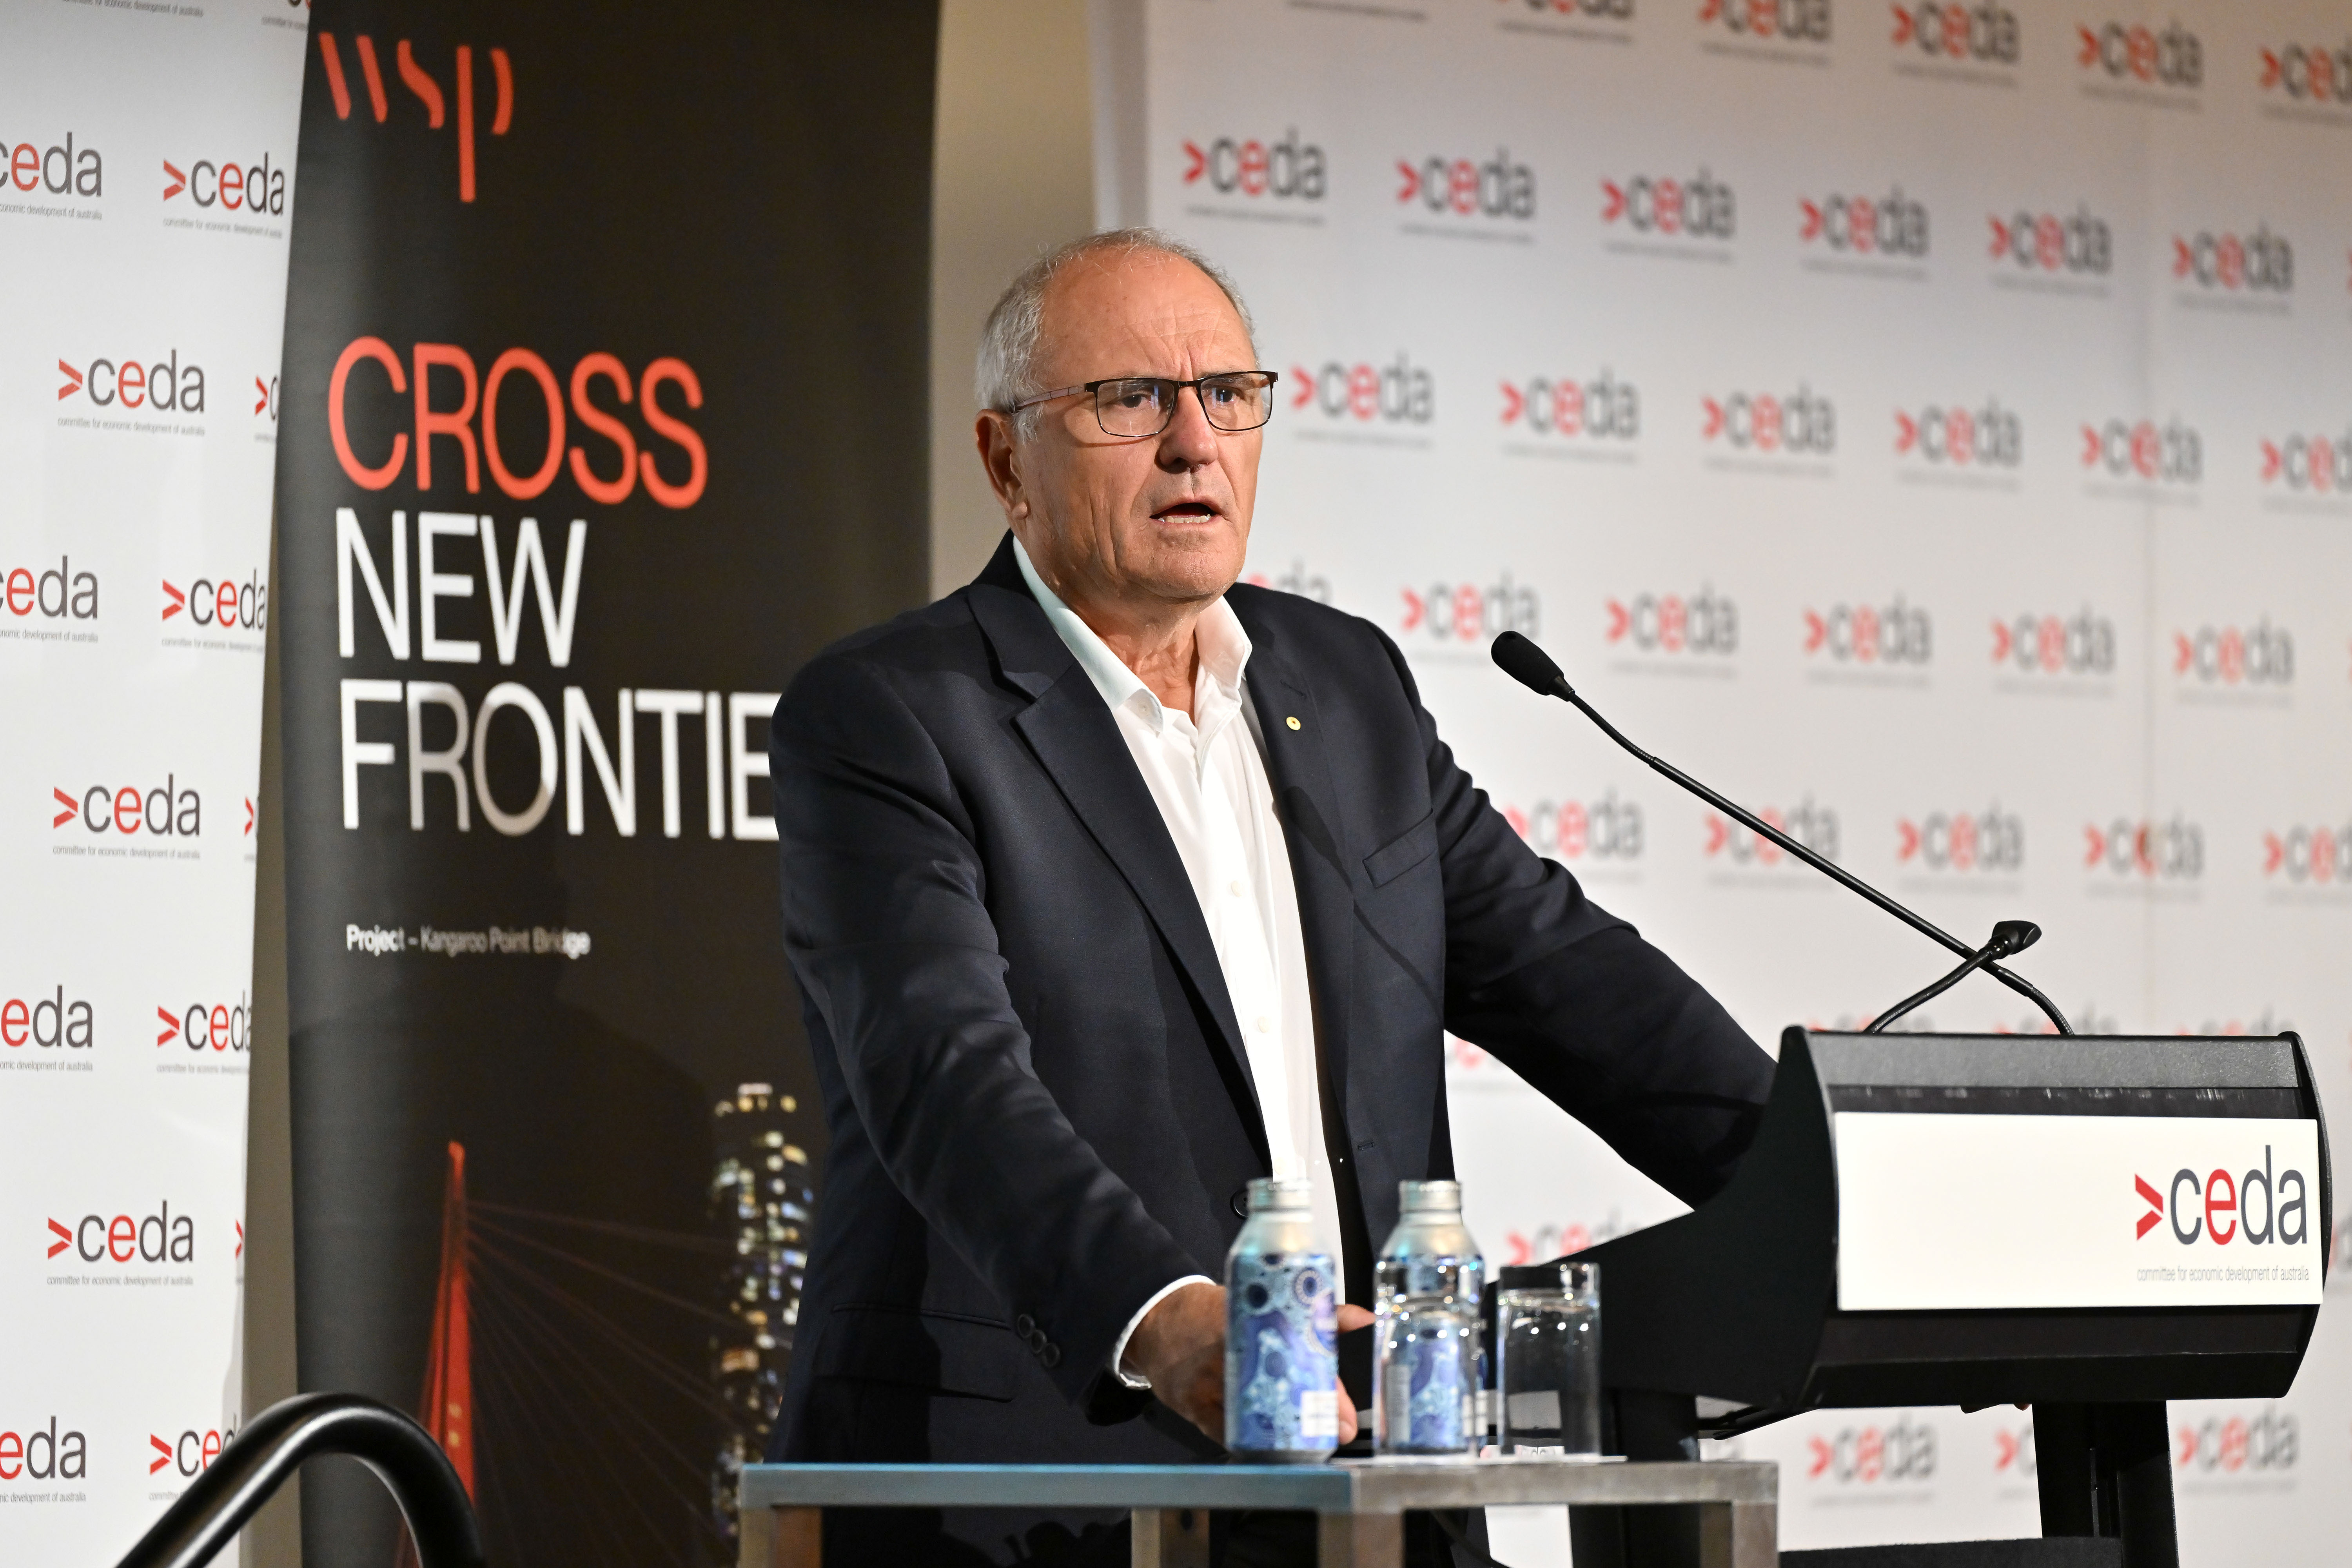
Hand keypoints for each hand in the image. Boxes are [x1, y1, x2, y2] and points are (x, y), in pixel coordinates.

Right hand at [1125, 1282, 1372, 1446]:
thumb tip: (1366, 1319)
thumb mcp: (1266, 1301)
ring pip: (1253, 1419)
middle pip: (1278, 1392)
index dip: (1326, 1390)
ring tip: (1313, 1444)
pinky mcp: (1193, 1406)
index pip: (1296, 1358)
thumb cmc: (1218, 1310)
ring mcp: (1207, 1383)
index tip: (1345, 1415)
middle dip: (1311, 1417)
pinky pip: (1226, 1433)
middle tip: (1337, 1433)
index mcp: (1250, 1322)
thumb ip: (1320, 1314)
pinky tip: (1273, 1449)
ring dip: (1286, 1436)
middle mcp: (1227, 1354)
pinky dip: (1251, 1442)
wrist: (1160, 1318)